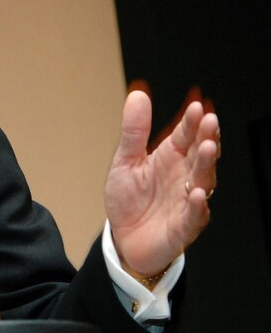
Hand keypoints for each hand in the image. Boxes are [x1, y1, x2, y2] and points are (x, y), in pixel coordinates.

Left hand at [105, 90, 219, 277]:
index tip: (196, 107)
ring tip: (207, 148)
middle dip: (206, 137)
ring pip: (202, 180)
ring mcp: (186, 200)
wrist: (123, 237)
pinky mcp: (183, 226)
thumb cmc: (129, 199)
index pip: (186, 135)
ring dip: (206, 165)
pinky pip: (193, 215)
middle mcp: (184, 176)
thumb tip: (137, 95)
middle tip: (209, 121)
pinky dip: (196, 205)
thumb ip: (134, 131)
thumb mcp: (125, 161)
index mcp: (171, 157)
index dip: (192, 122)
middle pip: (199, 154)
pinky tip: (197, 193)